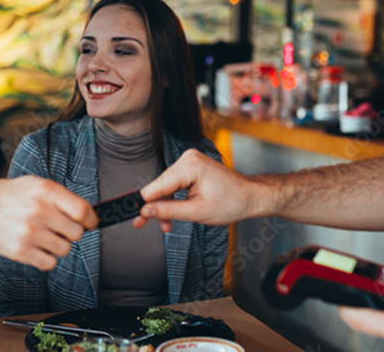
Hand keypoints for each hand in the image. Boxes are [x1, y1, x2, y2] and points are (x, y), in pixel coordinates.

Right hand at [0, 177, 97, 270]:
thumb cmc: (10, 196)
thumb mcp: (37, 185)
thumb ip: (62, 197)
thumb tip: (89, 213)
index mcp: (46, 191)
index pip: (83, 211)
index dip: (90, 220)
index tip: (89, 223)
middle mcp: (39, 210)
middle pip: (76, 233)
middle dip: (71, 232)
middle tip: (58, 228)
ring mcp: (29, 231)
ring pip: (64, 249)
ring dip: (57, 246)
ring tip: (43, 236)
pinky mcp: (20, 250)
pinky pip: (49, 263)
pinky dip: (46, 258)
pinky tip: (36, 247)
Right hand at [133, 149, 269, 231]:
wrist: (250, 197)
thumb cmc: (232, 202)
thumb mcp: (197, 212)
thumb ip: (168, 211)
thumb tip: (146, 211)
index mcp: (190, 166)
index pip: (157, 186)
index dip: (144, 203)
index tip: (134, 216)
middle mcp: (187, 159)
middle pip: (159, 186)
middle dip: (156, 208)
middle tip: (143, 225)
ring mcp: (189, 161)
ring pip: (165, 187)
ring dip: (164, 206)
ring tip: (166, 225)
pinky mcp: (190, 167)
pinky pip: (173, 184)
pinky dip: (172, 199)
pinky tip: (171, 214)